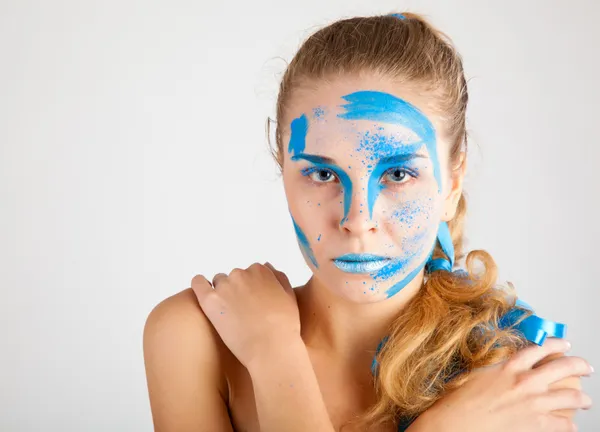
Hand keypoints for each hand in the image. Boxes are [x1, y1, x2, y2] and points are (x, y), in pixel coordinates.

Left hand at [191, 262, 300, 367]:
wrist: (270, 348)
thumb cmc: (284, 327)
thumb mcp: (290, 297)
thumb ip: (279, 277)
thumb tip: (266, 266)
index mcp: (261, 271)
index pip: (251, 273)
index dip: (252, 288)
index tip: (253, 302)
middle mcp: (241, 274)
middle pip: (234, 278)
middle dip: (237, 291)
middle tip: (242, 312)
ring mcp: (224, 286)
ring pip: (218, 283)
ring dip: (222, 293)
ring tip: (228, 313)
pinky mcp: (210, 300)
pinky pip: (198, 284)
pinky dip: (199, 285)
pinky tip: (203, 294)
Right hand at [413, 338, 592, 431]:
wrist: (456, 423)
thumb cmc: (460, 401)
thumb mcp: (477, 374)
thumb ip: (496, 368)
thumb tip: (504, 367)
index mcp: (509, 366)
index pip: (540, 348)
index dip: (557, 345)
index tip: (564, 345)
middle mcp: (525, 381)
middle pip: (563, 367)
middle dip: (579, 366)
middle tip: (585, 367)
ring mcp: (534, 403)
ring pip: (571, 397)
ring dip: (583, 399)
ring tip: (586, 400)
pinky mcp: (537, 424)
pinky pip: (563, 424)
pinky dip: (570, 425)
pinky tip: (571, 425)